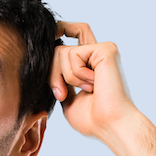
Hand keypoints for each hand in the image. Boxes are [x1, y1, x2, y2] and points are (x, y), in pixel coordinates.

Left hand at [50, 21, 140, 139]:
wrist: (109, 125)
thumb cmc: (92, 119)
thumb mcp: (68, 99)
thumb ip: (59, 81)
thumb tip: (46, 68)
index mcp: (91, 63)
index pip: (75, 33)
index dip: (59, 30)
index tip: (48, 39)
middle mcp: (97, 53)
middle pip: (59, 48)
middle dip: (52, 74)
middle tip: (61, 94)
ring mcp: (102, 49)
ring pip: (61, 52)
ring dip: (65, 78)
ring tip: (86, 90)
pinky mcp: (105, 49)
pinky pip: (72, 53)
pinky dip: (75, 74)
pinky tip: (93, 84)